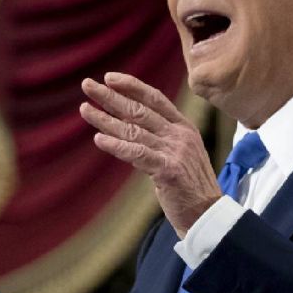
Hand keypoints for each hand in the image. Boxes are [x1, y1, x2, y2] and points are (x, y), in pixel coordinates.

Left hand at [80, 72, 219, 236]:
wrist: (208, 214)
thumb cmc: (189, 186)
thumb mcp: (180, 153)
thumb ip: (160, 138)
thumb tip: (128, 126)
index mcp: (184, 127)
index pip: (155, 99)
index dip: (132, 86)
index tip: (109, 78)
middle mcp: (180, 135)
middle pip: (140, 110)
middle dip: (111, 96)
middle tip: (87, 85)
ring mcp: (175, 151)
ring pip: (134, 130)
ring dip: (106, 119)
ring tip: (85, 109)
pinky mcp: (168, 170)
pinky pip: (137, 154)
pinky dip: (117, 145)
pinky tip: (99, 139)